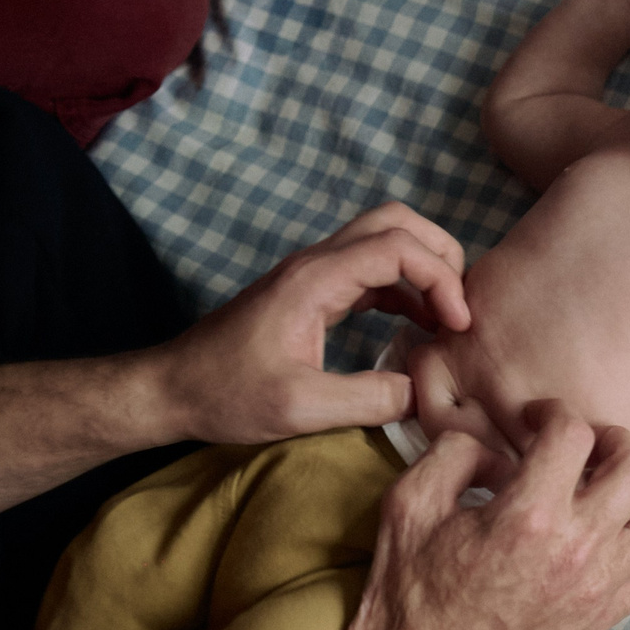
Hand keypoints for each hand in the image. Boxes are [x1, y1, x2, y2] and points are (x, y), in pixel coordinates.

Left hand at [158, 202, 469, 445]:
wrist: (171, 389)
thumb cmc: (225, 394)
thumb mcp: (301, 408)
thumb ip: (370, 399)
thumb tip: (424, 393)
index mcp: (315, 280)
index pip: (398, 248)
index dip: (441, 280)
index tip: (457, 326)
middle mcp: (317, 264)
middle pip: (396, 222)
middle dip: (440, 255)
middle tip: (459, 305)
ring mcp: (314, 274)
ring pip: (385, 239)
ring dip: (425, 268)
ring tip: (447, 318)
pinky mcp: (313, 292)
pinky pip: (372, 270)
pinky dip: (406, 289)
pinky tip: (419, 326)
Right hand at [340, 403, 629, 629]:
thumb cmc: (412, 591)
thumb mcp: (409, 504)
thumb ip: (455, 453)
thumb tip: (501, 449)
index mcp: (529, 515)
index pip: (574, 435)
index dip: (554, 412)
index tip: (536, 419)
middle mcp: (577, 548)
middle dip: (613, 440)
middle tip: (585, 444)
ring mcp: (599, 586)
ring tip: (606, 488)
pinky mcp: (606, 616)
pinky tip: (611, 538)